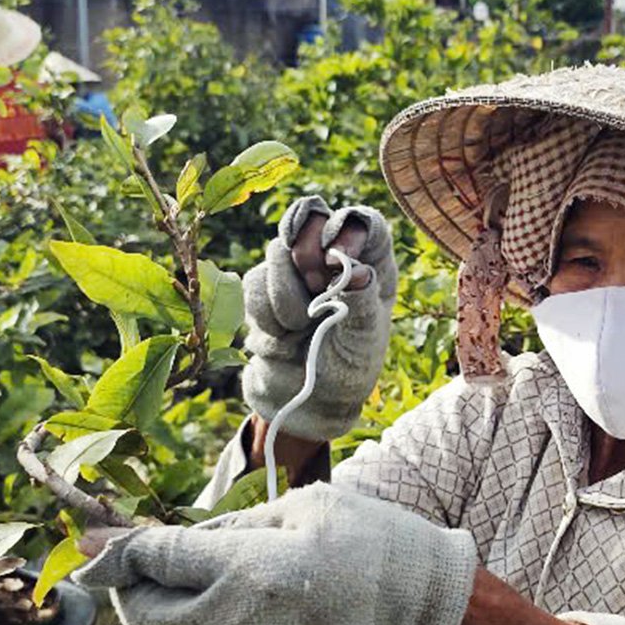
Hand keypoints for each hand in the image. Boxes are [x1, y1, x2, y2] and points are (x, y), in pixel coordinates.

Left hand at [74, 484, 475, 624]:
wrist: (421, 606)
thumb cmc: (361, 539)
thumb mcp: (293, 508)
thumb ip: (215, 528)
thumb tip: (144, 542)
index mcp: (245, 569)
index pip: (150, 561)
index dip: (114, 553)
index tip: (93, 548)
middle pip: (143, 618)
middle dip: (131, 593)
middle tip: (147, 571)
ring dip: (162, 623)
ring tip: (192, 593)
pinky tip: (234, 621)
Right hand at [241, 196, 397, 442]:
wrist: (305, 405)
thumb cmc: (346, 372)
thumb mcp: (363, 343)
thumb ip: (359, 303)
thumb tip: (356, 270)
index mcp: (371, 265)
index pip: (362, 221)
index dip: (344, 227)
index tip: (333, 256)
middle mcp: (333, 260)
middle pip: (310, 219)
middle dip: (304, 257)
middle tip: (314, 290)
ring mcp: (295, 272)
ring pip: (275, 255)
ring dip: (285, 301)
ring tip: (301, 332)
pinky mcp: (264, 290)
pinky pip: (252, 285)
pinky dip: (266, 317)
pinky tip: (282, 339)